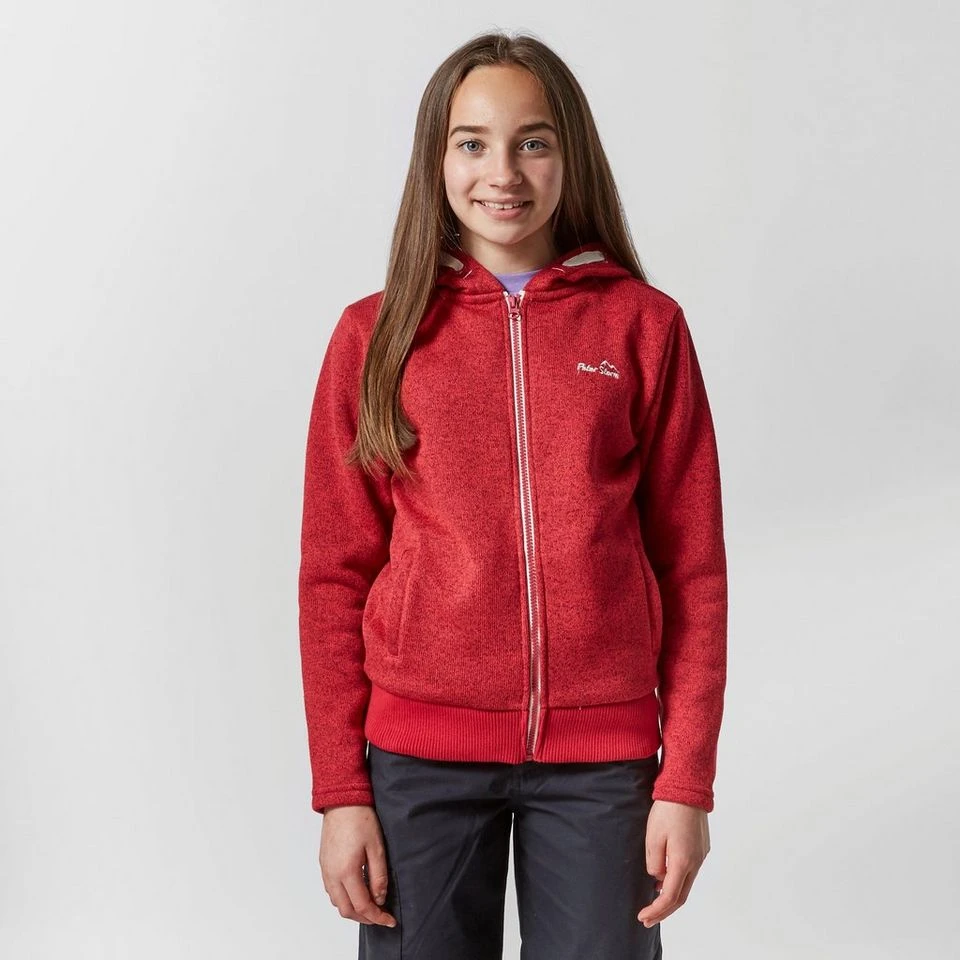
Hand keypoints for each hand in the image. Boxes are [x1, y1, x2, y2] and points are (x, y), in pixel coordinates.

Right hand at [319, 805, 396, 927]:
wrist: (342, 800)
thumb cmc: (360, 818)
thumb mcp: (376, 847)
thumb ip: (379, 876)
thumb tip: (380, 898)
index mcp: (346, 871)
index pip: (362, 905)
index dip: (377, 917)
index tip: (389, 920)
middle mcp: (332, 875)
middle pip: (346, 910)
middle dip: (364, 918)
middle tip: (381, 917)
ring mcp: (325, 869)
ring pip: (337, 902)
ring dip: (353, 909)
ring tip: (370, 907)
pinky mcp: (324, 863)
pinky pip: (331, 890)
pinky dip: (343, 899)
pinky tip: (356, 892)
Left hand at [637, 799, 709, 926]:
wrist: (687, 788)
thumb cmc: (668, 810)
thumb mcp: (653, 836)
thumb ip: (654, 862)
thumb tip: (657, 877)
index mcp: (683, 861)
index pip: (669, 896)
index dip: (656, 910)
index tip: (643, 916)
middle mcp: (696, 862)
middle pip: (681, 896)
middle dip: (663, 910)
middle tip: (647, 918)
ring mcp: (701, 855)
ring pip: (687, 883)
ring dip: (670, 895)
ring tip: (653, 900)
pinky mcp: (702, 847)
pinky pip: (690, 870)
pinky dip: (677, 880)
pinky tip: (665, 878)